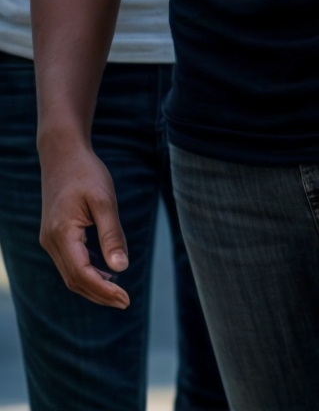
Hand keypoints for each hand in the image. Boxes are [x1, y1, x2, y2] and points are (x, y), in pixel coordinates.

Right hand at [39, 139, 130, 307]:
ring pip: (71, 273)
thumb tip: (121, 269)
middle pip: (74, 280)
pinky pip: (70, 262)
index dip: (104, 290)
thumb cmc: (86, 174)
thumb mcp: (104, 201)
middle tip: (126, 303)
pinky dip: (87, 272)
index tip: (126, 299)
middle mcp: (51, 242)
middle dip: (99, 294)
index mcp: (62, 235)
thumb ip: (112, 235)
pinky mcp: (55, 235)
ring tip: (119, 294)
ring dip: (93, 286)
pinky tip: (107, 273)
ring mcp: (51, 240)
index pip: (82, 274)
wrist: (63, 155)